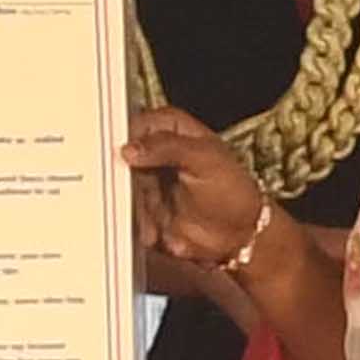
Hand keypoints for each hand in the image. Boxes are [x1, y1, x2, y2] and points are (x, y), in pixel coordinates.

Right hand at [120, 105, 276, 299]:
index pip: (137, 124)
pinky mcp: (148, 206)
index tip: (121, 158)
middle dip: (126, 180)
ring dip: (136, 207)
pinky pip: (130, 211)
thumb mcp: (204, 160)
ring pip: (124, 188)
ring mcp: (151, 179)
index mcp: (173, 128)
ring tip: (153, 220)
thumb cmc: (233, 191)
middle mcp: (158, 152)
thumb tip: (131, 149)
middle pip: (124, 158)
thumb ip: (166, 148)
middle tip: (133, 194)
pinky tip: (155, 231)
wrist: (238, 234)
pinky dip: (139, 222)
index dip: (126, 139)